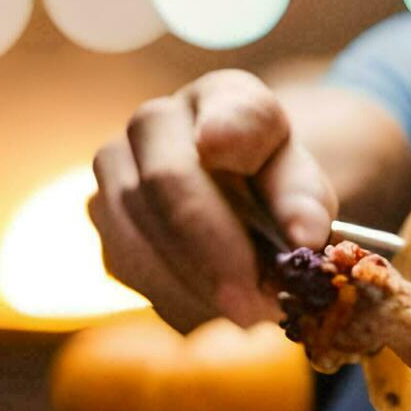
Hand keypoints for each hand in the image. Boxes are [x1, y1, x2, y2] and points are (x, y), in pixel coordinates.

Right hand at [89, 70, 337, 331]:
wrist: (237, 197)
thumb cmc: (276, 188)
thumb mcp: (305, 187)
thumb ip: (305, 201)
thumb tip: (303, 235)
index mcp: (222, 96)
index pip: (227, 112)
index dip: (225, 129)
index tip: (221, 150)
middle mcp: (154, 123)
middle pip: (164, 182)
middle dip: (211, 252)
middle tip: (255, 304)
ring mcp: (116, 170)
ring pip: (138, 232)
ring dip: (193, 286)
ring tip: (245, 314)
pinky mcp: (104, 222)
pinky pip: (130, 267)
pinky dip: (175, 298)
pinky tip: (211, 311)